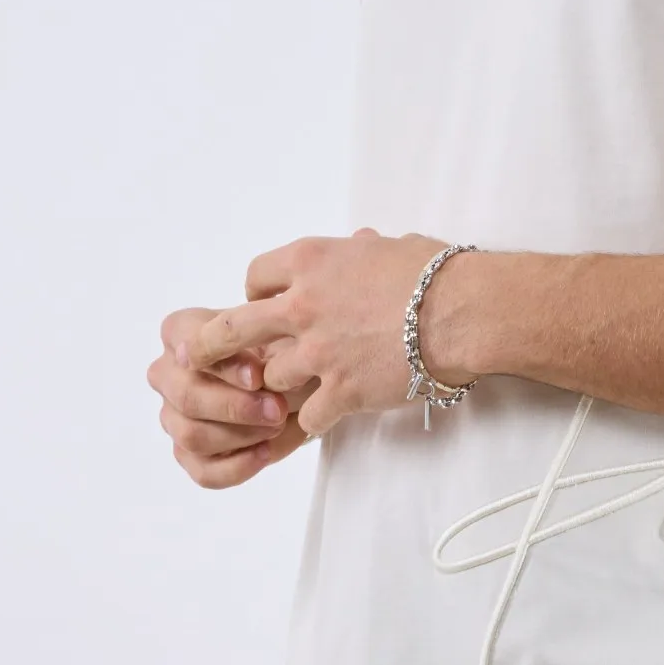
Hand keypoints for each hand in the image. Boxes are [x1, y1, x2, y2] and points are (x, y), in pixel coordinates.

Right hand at [147, 305, 312, 489]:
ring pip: (191, 436)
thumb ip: (267, 336)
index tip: (258, 377)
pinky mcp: (187, 453)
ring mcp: (172, 416)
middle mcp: (166, 373)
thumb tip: (260, 375)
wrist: (292, 377)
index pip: (191, 347)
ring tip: (276, 426)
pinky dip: (236, 467)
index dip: (224, 366)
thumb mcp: (278, 329)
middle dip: (234, 407)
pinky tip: (264, 454)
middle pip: (186, 397)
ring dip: (239, 435)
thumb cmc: (278, 346)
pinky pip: (203, 471)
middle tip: (277, 409)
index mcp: (179, 331)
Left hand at [183, 230, 462, 439]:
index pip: (255, 277)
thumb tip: (360, 245)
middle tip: (200, 358)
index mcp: (311, 262)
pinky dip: (314, 419)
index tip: (261, 303)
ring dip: (280, 384)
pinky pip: (308, 416)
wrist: (464, 311)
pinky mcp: (341, 392)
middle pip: (232, 329)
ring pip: (270, 377)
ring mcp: (318, 353)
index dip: (256, 293)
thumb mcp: (388, 247)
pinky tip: (325, 417)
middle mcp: (303, 306)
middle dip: (212, 346)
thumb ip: (360, 253)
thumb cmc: (437, 273)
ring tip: (295, 388)